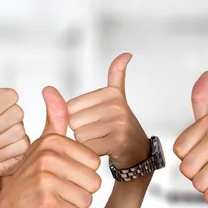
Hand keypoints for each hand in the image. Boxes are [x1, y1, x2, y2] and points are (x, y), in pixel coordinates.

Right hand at [0, 87, 100, 207]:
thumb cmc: (31, 182)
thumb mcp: (42, 147)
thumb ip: (53, 119)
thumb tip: (50, 89)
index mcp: (51, 143)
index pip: (94, 163)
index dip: (80, 174)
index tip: (60, 176)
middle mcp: (48, 158)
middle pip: (94, 182)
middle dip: (79, 192)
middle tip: (56, 192)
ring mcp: (46, 181)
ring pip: (86, 200)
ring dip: (72, 207)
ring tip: (52, 202)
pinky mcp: (47, 205)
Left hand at [68, 53, 149, 168]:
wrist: (139, 154)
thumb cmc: (120, 126)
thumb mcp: (116, 98)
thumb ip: (116, 75)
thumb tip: (127, 54)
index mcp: (110, 93)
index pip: (69, 107)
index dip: (77, 119)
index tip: (96, 121)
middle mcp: (116, 105)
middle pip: (73, 121)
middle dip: (81, 132)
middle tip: (99, 133)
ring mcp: (119, 123)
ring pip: (79, 135)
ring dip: (86, 144)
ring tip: (103, 141)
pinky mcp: (118, 141)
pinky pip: (87, 148)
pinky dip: (91, 154)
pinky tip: (105, 151)